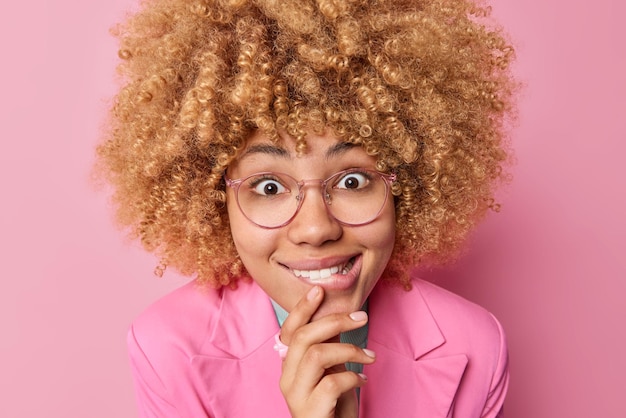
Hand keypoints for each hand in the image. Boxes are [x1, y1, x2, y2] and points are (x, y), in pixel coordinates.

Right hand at [278, 286, 375, 417]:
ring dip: (349, 350)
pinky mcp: (310, 413)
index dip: (301, 308)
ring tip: (369, 357)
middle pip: (303, 337)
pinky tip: (362, 380)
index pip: (288, 330)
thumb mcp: (331, 369)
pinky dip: (352, 377)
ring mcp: (295, 396)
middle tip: (361, 318)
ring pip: (316, 355)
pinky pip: (331, 383)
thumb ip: (328, 345)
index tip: (319, 290)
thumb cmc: (333, 405)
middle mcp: (286, 378)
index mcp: (289, 365)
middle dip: (334, 321)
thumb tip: (337, 315)